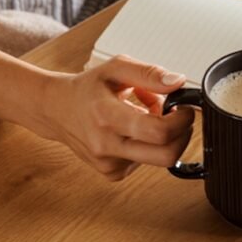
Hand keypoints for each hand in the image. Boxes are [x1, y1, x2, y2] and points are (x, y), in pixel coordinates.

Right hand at [34, 55, 194, 180]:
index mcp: (107, 115)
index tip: (185, 108)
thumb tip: (177, 82)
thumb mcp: (115, 68)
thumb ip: (148, 73)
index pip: (158, 131)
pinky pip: (145, 163)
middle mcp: (106, 144)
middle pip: (165, 155)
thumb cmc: (85, 89)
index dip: (182, 121)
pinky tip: (134, 131)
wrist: (56, 110)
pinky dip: (148, 146)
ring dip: (162, 138)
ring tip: (144, 116)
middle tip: (179, 117)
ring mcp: (109, 163)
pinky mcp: (112, 172)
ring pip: (157, 158)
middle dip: (182, 135)